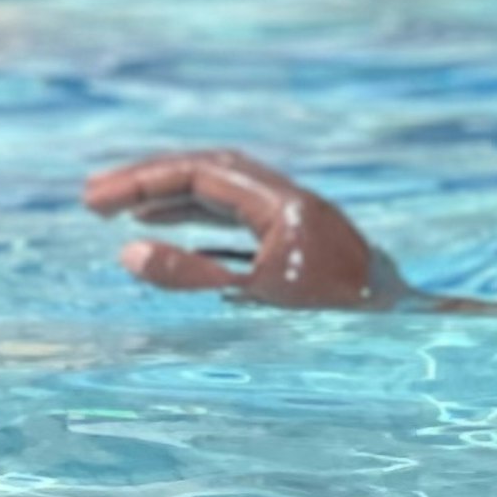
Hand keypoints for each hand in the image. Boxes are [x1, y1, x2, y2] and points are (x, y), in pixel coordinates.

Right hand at [84, 149, 404, 310]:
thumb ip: (192, 276)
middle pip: (209, 171)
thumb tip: (128, 254)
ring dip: (169, 196)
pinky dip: (196, 218)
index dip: (143, 182)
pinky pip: (236, 215)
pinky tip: (165, 233)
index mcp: (283, 203)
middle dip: (150, 179)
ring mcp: (294, 216)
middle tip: (92, 196)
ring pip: (222, 191)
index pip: (202, 173)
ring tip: (118, 210)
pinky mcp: (296, 238)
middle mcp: (289, 199)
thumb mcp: (255, 298)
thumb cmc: (337, 315)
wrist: (405, 326)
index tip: (93, 200)